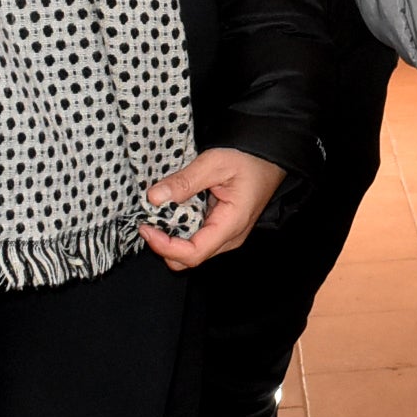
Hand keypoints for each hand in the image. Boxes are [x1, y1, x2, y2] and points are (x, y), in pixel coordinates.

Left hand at [139, 149, 285, 271]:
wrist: (269, 156)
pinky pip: (195, 239)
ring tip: (158, 216)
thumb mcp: (215, 162)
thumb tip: (155, 197)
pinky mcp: (220, 228)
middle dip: (164, 245)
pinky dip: (179, 231)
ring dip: (170, 239)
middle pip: (188, 259)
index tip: (147, 228)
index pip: (193, 254)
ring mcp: (225, 235)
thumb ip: (185, 181)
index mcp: (231, 224)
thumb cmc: (250, 159)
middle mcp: (229, 237)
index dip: (165, 247)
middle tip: (148, 221)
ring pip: (190, 252)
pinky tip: (173, 212)